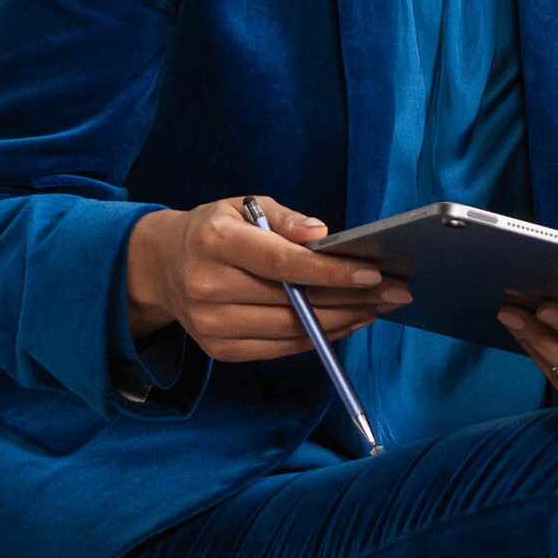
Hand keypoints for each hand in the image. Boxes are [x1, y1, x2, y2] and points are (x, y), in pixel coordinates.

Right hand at [126, 196, 410, 363]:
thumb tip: (322, 235)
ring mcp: (211, 324)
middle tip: (396, 293)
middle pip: (292, 301)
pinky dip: (318, 338)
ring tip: (378, 308)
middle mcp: (207, 286)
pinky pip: (280, 348)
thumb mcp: (243, 206)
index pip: (281, 263)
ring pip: (291, 330)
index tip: (372, 273)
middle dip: (351, 298)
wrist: (161, 267)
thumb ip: (284, 219)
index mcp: (214, 241)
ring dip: (342, 321)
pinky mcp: (219, 350)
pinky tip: (347, 323)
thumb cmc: (214, 230)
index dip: (329, 271)